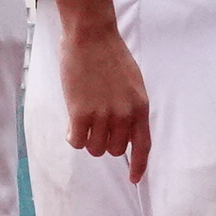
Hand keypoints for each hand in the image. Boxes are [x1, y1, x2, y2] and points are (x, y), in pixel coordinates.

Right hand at [57, 17, 151, 181]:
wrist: (91, 35)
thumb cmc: (110, 55)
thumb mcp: (133, 84)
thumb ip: (130, 108)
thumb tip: (122, 130)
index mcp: (140, 107)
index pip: (143, 146)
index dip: (139, 166)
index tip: (134, 179)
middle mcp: (124, 115)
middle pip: (115, 150)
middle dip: (105, 143)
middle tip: (96, 127)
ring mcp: (102, 115)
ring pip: (95, 148)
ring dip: (88, 140)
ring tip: (83, 121)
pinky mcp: (80, 113)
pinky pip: (76, 141)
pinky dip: (73, 136)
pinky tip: (72, 124)